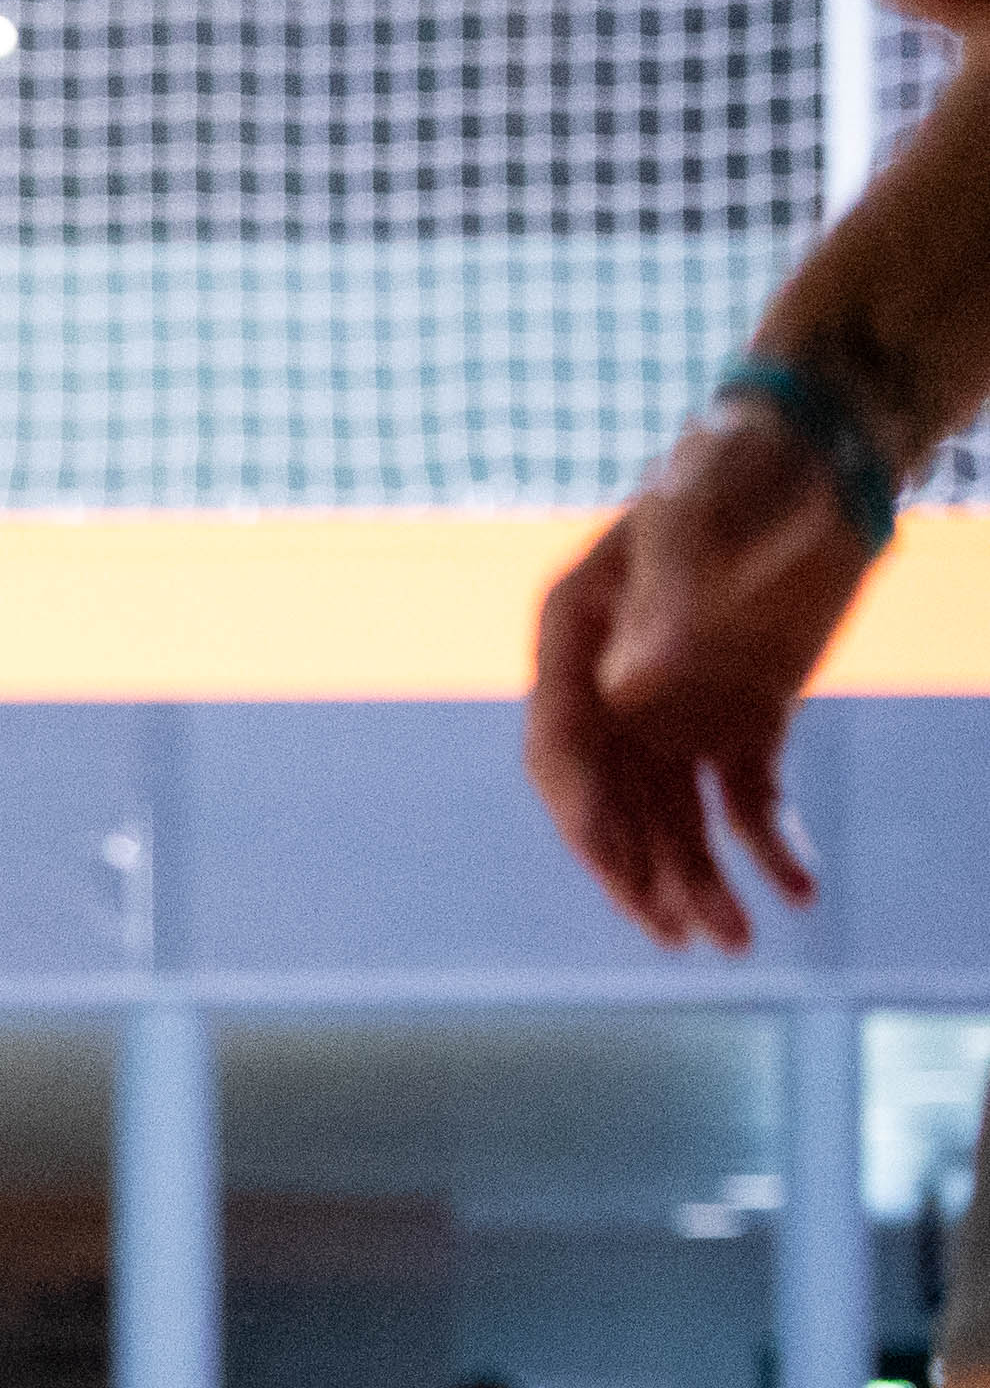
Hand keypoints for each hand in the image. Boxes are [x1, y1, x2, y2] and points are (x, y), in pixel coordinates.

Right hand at [529, 401, 878, 948]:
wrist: (827, 448)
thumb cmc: (747, 466)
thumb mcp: (702, 519)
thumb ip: (667, 598)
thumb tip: (632, 690)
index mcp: (574, 639)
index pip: (560, 748)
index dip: (585, 813)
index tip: (622, 870)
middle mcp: (613, 686)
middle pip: (612, 802)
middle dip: (641, 871)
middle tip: (680, 931)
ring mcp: (676, 708)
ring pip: (674, 816)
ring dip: (699, 878)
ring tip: (734, 939)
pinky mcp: (744, 718)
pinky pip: (747, 799)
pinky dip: (769, 847)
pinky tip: (798, 890)